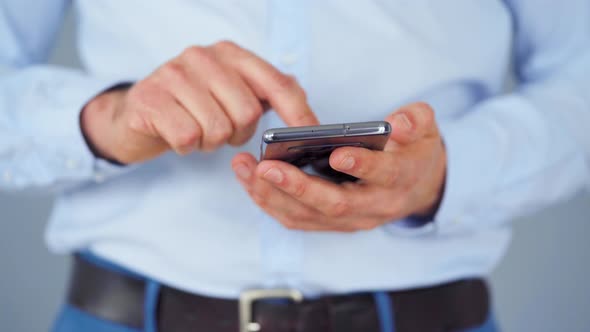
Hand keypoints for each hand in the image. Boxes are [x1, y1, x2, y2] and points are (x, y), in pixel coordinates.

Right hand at [81, 41, 317, 163]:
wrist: (136, 115)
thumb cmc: (191, 107)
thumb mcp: (230, 94)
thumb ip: (264, 94)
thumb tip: (303, 107)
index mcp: (230, 53)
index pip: (277, 82)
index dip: (297, 113)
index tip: (309, 135)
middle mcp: (203, 56)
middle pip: (247, 112)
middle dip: (239, 134)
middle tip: (222, 132)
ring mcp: (173, 74)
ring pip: (218, 128)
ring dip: (210, 142)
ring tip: (198, 131)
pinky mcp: (149, 99)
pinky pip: (188, 137)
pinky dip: (187, 147)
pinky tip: (178, 136)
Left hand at [231, 102, 445, 231]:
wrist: (417, 187)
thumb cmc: (414, 152)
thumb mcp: (426, 130)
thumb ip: (415, 121)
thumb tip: (397, 122)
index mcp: (401, 179)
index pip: (384, 174)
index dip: (362, 165)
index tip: (337, 153)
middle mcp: (374, 207)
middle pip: (335, 204)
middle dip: (298, 187)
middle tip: (266, 167)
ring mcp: (351, 220)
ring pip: (308, 216)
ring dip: (273, 196)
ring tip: (244, 168)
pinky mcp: (332, 224)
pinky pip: (297, 219)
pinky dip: (270, 202)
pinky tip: (249, 181)